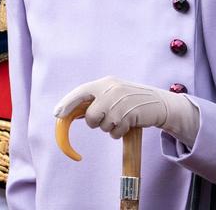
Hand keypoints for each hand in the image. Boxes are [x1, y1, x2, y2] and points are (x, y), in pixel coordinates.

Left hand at [54, 76, 199, 146]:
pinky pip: (114, 133)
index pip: (81, 92)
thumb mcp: (113, 93)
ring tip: (122, 118)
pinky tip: (128, 123)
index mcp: (105, 83)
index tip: (57, 114)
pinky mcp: (130, 115)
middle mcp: (111, 90)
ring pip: (102, 126)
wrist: (158, 103)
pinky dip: (119, 132)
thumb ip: (95, 100)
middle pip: (90, 116)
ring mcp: (121, 103)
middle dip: (96, 122)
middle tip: (107, 117)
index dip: (67, 103)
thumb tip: (72, 113)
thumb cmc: (131, 100)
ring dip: (110, 127)